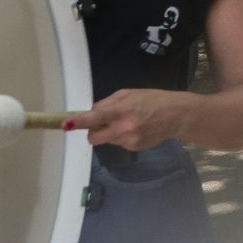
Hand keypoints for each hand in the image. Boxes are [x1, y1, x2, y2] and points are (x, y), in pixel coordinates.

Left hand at [65, 88, 186, 150]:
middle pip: (93, 138)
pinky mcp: (134, 148)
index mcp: (121, 110)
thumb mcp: (129, 93)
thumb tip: (90, 113)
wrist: (176, 115)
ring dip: (110, 133)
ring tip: (128, 122)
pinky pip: (118, 143)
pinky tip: (136, 129)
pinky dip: (122, 137)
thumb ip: (107, 103)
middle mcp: (123, 128)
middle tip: (103, 123)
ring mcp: (128, 140)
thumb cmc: (152, 99)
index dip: (79, 122)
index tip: (66, 125)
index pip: (94, 118)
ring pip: (106, 140)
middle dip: (93, 132)